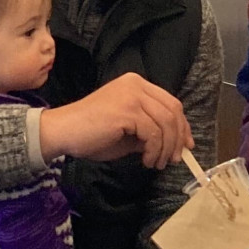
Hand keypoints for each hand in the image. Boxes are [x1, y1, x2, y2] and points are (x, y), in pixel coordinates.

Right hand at [40, 75, 192, 171]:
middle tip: (174, 159)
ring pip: (166, 122)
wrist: (62, 132)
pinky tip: (146, 161)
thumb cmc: (90, 134)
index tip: (186, 146)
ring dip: (166, 148)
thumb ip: (149, 132)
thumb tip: (174, 145)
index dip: (182, 126)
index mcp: (136, 85)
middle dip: (178, 138)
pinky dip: (154, 150)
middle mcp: (136, 85)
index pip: (170, 102)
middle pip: (173, 110)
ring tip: (156, 163)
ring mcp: (132, 95)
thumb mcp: (127, 132)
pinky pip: (153, 133)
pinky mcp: (127, 110)